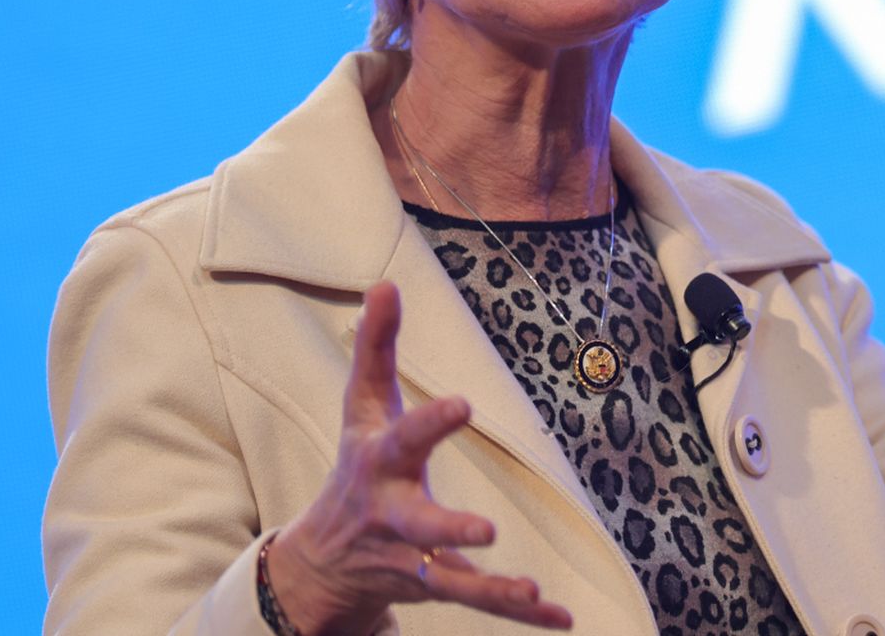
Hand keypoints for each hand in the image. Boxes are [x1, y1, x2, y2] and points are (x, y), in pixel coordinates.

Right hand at [264, 281, 573, 632]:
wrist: (321, 562)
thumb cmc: (356, 466)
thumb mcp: (362, 407)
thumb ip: (376, 347)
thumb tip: (385, 282)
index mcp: (381, 464)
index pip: (405, 439)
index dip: (432, 423)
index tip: (464, 405)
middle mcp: (394, 516)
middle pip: (419, 525)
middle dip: (448, 530)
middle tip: (486, 531)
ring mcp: (414, 558)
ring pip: (452, 579)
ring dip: (491, 587)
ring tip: (531, 589)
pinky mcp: (436, 587)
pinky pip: (480, 601)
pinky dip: (521, 612)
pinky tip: (562, 617)